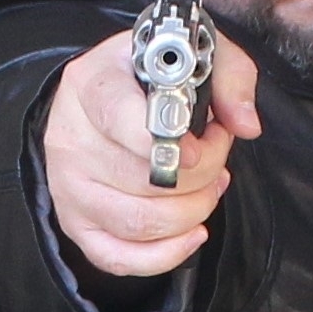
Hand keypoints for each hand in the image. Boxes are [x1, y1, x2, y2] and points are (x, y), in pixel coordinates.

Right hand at [44, 29, 260, 276]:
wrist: (111, 89)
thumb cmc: (157, 75)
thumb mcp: (198, 54)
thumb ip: (230, 78)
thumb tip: (245, 124)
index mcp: (93, 83)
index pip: (120, 117)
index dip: (169, 141)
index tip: (204, 141)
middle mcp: (70, 135)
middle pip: (142, 179)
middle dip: (202, 173)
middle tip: (215, 152)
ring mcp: (68, 184)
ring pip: (137, 222)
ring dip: (193, 210)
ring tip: (210, 183)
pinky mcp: (75, 221)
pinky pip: (117, 258)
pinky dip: (164, 254)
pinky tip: (193, 233)